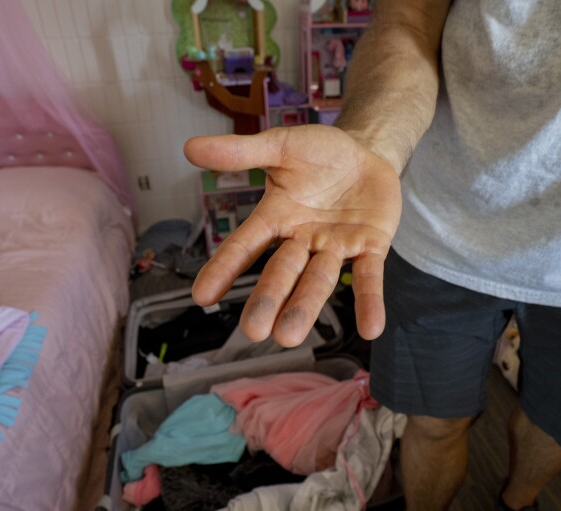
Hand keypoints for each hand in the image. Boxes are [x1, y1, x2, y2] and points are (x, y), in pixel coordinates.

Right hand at [184, 125, 401, 346]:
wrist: (367, 152)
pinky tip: (370, 329)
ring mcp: (336, 246)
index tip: (202, 296)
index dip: (224, 268)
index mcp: (277, 217)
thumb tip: (190, 147)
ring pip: (319, 280)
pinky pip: (368, 277)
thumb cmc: (321, 153)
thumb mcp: (281, 146)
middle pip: (282, 273)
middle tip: (254, 330)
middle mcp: (303, 239)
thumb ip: (241, 152)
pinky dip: (369, 302)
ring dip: (306, 307)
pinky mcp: (370, 247)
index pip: (245, 245)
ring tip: (289, 337)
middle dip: (269, 299)